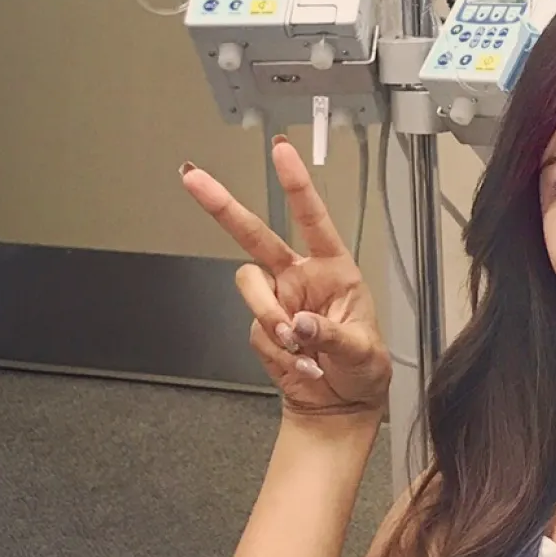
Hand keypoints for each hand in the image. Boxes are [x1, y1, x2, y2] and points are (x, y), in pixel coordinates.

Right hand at [182, 136, 391, 421]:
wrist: (340, 405)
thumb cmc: (362, 369)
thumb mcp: (362, 351)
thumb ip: (331, 334)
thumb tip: (300, 323)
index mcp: (334, 269)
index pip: (313, 219)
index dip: (296, 184)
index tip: (281, 151)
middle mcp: (300, 278)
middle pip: (254, 234)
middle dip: (222, 206)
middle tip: (193, 179)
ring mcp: (277, 301)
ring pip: (249, 287)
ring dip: (270, 317)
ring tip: (302, 349)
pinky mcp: (261, 327)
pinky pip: (255, 330)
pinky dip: (276, 352)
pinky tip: (302, 365)